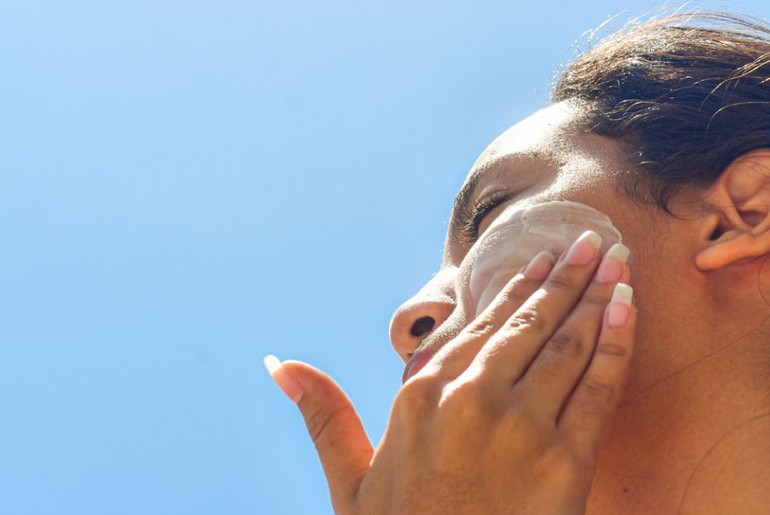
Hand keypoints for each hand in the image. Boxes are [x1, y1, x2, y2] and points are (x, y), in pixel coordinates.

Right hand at [266, 231, 635, 513]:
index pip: (479, 326)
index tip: (542, 263)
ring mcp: (518, 425)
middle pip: (528, 323)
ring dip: (596, 295)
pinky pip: (596, 387)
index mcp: (420, 393)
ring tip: (615, 260)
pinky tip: (628, 308)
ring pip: (565, 342)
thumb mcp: (351, 476)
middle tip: (592, 241)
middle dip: (566, 278)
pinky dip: (616, 343)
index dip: (516, 290)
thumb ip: (322, 414)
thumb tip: (279, 365)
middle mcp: (469, 396)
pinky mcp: (563, 460)